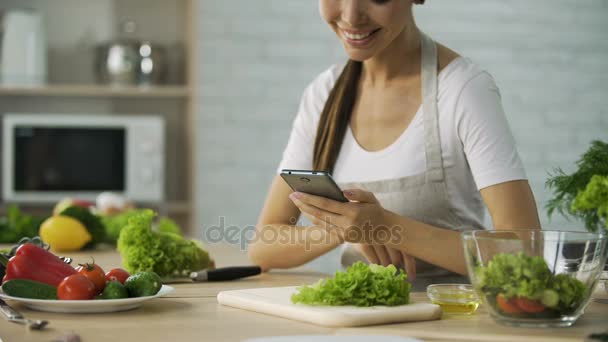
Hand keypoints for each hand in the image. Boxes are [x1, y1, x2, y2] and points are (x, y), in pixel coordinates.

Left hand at [289, 188, 415, 278]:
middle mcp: (346, 224)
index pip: (325, 204)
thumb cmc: (376, 210)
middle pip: (319, 214)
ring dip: (307, 213)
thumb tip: (342, 192)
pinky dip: (316, 220)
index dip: (309, 199)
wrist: (386, 231)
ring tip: (298, 203)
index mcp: (351, 212)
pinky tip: (309, 213)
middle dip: (303, 205)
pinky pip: (326, 228)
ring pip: (320, 222)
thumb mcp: (370, 197)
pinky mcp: (343, 239)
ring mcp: (344, 233)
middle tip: (292, 196)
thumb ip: (357, 193)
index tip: (297, 193)